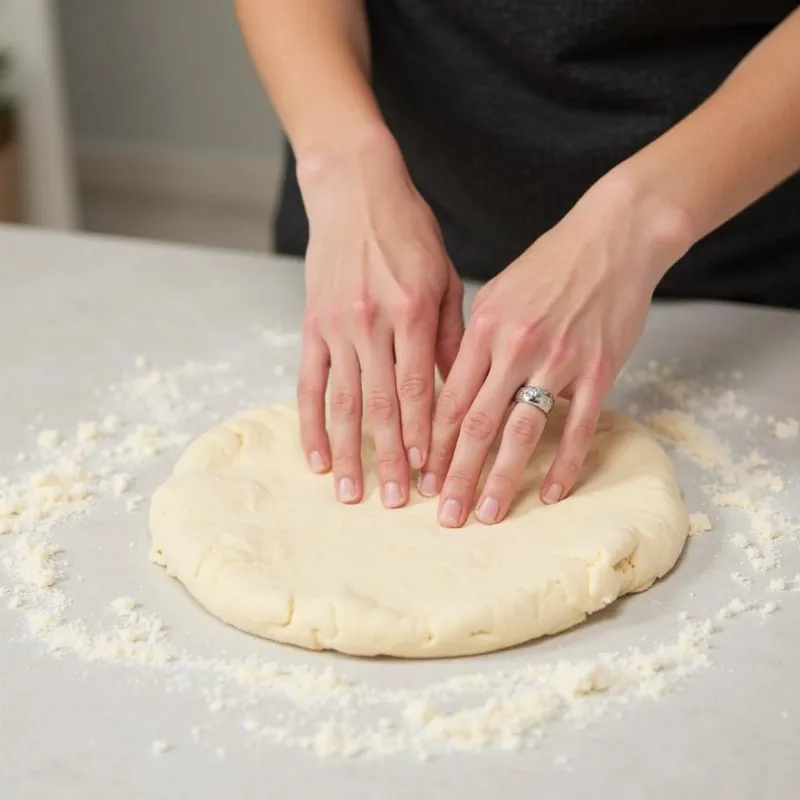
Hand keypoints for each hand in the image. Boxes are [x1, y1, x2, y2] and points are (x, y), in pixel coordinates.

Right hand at [296, 130, 463, 507]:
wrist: (356, 190)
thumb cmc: (410, 233)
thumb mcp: (444, 278)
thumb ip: (451, 337)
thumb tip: (460, 393)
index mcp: (412, 310)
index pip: (419, 389)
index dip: (424, 436)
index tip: (431, 474)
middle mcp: (371, 322)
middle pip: (380, 405)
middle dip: (390, 457)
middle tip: (397, 502)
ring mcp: (335, 326)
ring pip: (341, 402)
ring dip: (348, 452)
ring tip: (353, 493)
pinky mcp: (312, 326)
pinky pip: (308, 383)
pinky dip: (310, 424)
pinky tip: (316, 457)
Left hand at [419, 172, 691, 526]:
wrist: (614, 238)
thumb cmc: (550, 265)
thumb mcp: (499, 293)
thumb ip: (473, 341)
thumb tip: (451, 386)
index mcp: (485, 328)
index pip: (449, 398)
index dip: (433, 443)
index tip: (421, 476)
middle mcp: (516, 347)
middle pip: (477, 423)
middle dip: (457, 474)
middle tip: (445, 514)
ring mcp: (558, 360)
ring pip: (521, 431)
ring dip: (502, 478)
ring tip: (488, 514)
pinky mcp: (599, 369)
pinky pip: (577, 426)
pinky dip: (564, 464)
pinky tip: (552, 493)